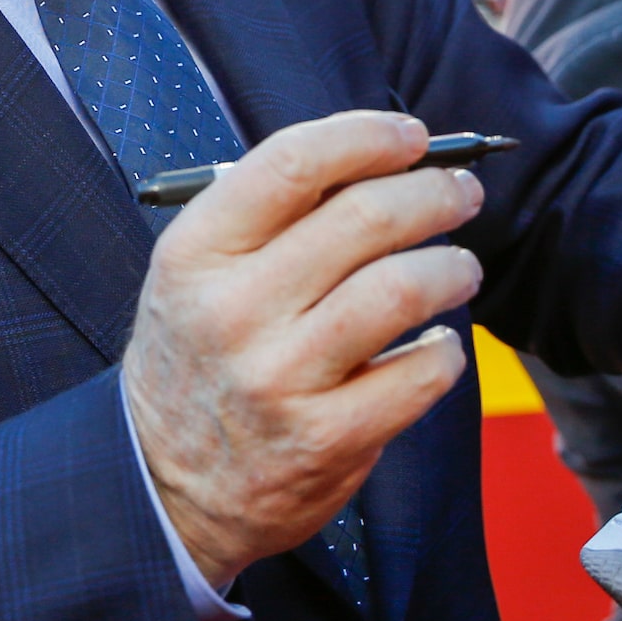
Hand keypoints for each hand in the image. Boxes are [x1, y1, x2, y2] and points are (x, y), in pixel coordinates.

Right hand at [121, 112, 479, 587]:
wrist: (161, 484)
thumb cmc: (198, 358)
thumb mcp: (199, 276)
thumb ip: (271, 218)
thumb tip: (379, 161)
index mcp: (196, 254)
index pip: (292, 164)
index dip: (367, 137)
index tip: (413, 136)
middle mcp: (234, 311)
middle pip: (365, 218)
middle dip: (433, 194)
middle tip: (460, 195)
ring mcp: (280, 379)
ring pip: (401, 289)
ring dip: (452, 268)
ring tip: (461, 269)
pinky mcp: (325, 439)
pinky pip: (418, 376)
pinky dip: (445, 353)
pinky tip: (438, 346)